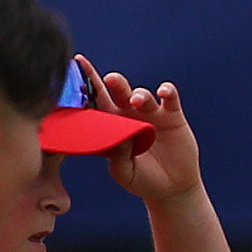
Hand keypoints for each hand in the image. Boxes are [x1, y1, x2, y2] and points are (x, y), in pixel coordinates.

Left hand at [95, 69, 203, 207]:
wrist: (172, 188)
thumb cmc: (143, 180)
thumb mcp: (125, 173)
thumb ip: (117, 157)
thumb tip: (118, 138)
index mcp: (112, 124)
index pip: (97, 100)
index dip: (88, 82)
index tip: (78, 64)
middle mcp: (130, 114)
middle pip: (118, 91)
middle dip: (114, 82)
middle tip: (110, 80)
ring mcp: (151, 113)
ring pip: (141, 94)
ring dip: (138, 94)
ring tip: (137, 101)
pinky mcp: (172, 115)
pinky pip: (169, 97)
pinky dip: (166, 91)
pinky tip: (163, 92)